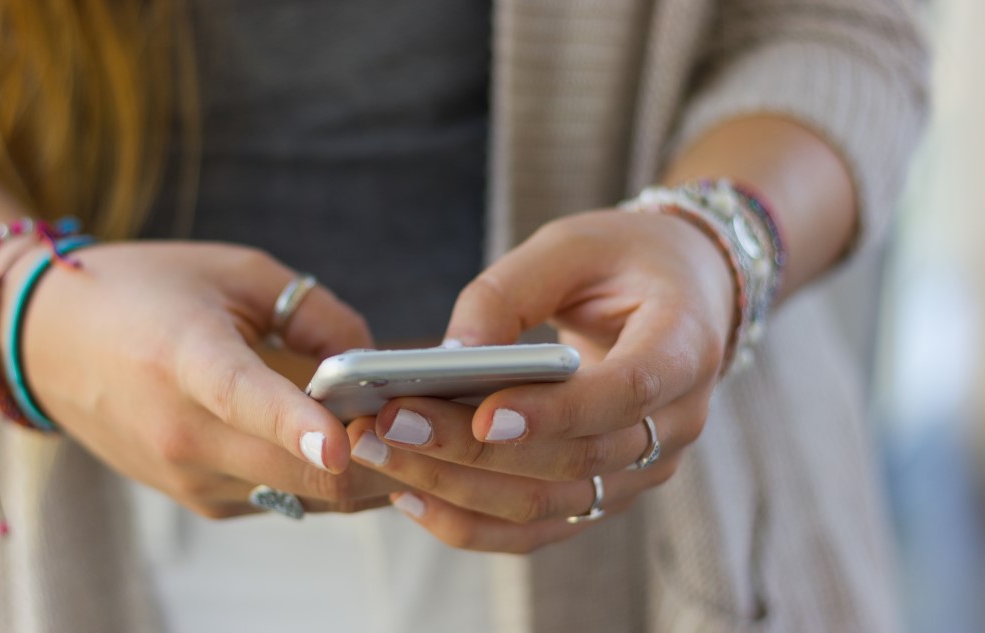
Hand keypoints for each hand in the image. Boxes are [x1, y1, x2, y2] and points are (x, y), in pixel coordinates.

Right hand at [7, 241, 401, 516]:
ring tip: (396, 426)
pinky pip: (283, 497)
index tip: (342, 440)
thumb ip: (315, 313)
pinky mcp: (196, 500)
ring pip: (305, 495)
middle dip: (378, 456)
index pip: (246, 398)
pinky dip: (319, 476)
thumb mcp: (235, 271)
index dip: (299, 423)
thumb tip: (372, 363)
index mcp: (185, 359)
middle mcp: (181, 432)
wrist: (48, 343)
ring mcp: (187, 476)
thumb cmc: (146, 291)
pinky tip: (337, 440)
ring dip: (358, 471)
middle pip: (300, 471)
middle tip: (432, 420)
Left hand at [347, 210, 734, 550]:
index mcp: (685, 346)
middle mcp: (676, 423)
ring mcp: (644, 469)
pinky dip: (471, 521)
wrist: (683, 296)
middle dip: (470, 451)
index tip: (484, 414)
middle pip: (573, 460)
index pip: (626, 392)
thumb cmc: (622, 260)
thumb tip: (445, 357)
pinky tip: (409, 494)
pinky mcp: (607, 493)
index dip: (556, 412)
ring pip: (549, 505)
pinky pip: (538, 526)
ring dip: (456, 490)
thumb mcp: (569, 246)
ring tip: (378, 455)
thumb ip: (507, 293)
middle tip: (385, 425)